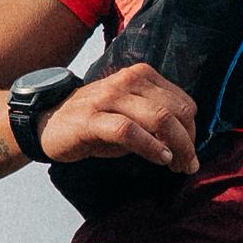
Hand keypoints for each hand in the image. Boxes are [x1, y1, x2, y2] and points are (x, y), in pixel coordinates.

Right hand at [38, 61, 198, 177]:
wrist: (49, 122)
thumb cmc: (95, 122)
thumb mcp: (131, 115)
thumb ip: (157, 121)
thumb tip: (186, 144)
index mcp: (142, 76)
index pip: (183, 102)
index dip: (193, 131)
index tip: (189, 154)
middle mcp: (128, 80)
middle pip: (176, 110)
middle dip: (188, 141)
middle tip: (187, 165)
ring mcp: (109, 97)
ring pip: (158, 117)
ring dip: (176, 146)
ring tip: (177, 166)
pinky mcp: (92, 118)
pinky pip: (129, 131)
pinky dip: (151, 146)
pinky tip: (160, 159)